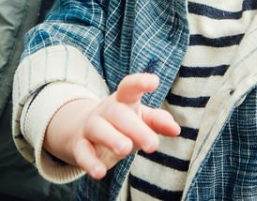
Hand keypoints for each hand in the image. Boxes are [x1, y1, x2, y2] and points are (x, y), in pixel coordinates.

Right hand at [45, 73, 179, 179]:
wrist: (86, 133)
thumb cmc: (123, 124)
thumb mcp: (142, 119)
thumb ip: (158, 121)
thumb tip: (176, 129)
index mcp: (123, 100)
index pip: (129, 87)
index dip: (140, 82)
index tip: (154, 82)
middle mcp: (106, 111)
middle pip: (118, 114)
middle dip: (135, 128)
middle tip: (152, 145)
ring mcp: (91, 127)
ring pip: (99, 130)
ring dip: (112, 138)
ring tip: (125, 150)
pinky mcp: (80, 146)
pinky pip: (83, 153)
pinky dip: (90, 163)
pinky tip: (99, 173)